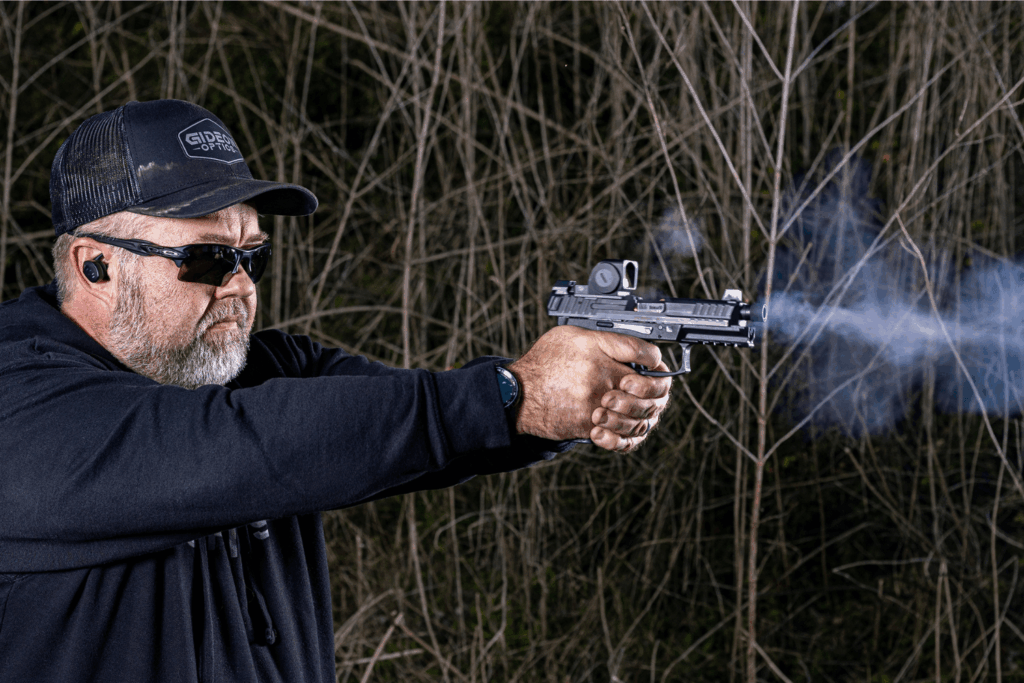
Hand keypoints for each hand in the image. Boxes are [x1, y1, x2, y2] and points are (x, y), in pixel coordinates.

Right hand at [508, 326, 671, 451]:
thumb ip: (611, 341)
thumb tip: (641, 350)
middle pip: (652, 393)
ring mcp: (599, 409)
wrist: (518, 393)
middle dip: (657, 392)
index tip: (657, 366)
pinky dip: (626, 435)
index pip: (651, 360)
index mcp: (605, 359)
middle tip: (651, 389)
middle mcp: (605, 384)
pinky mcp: (589, 429)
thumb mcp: (577, 336)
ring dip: (642, 414)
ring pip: (639, 419)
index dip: (659, 364)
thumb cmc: (545, 362)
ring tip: (634, 407)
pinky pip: (620, 439)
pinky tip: (621, 426)